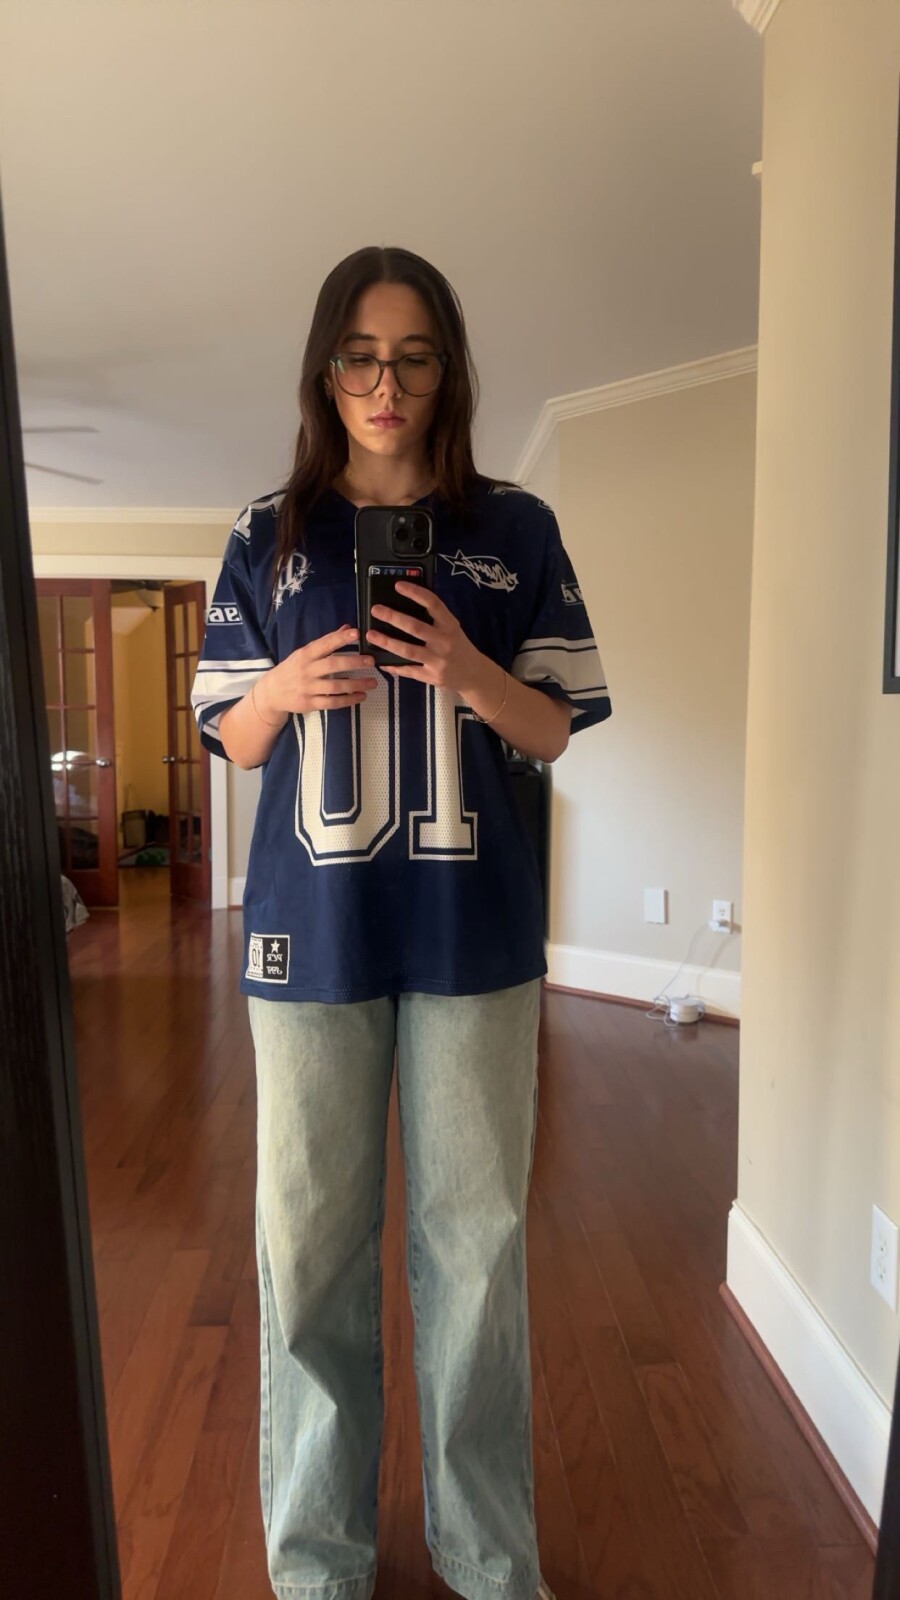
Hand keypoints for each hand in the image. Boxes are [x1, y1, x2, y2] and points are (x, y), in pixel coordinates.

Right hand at [256, 624, 378, 715]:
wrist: (271, 692)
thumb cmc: (292, 669)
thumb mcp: (305, 653)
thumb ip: (326, 642)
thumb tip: (347, 628)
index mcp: (305, 654)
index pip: (325, 644)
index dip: (340, 638)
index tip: (357, 633)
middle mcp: (307, 670)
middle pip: (333, 665)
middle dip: (354, 662)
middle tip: (371, 661)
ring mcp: (308, 688)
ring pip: (335, 687)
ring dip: (356, 684)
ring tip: (372, 682)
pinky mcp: (310, 703)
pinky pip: (332, 703)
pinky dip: (348, 700)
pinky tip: (361, 696)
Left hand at [367, 584, 493, 698]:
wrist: (474, 674)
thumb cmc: (459, 646)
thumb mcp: (452, 628)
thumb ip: (435, 618)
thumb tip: (407, 602)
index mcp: (450, 625)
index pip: (433, 604)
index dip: (415, 593)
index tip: (398, 585)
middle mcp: (444, 642)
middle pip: (416, 627)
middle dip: (393, 617)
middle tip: (376, 609)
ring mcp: (437, 661)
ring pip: (408, 650)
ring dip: (387, 642)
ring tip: (371, 634)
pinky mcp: (431, 677)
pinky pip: (408, 670)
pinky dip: (393, 665)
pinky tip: (380, 660)